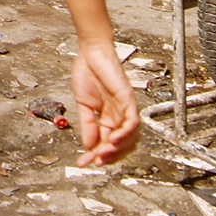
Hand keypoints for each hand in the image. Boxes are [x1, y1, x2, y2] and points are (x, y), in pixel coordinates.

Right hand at [71, 39, 140, 166]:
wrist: (91, 53)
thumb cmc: (88, 72)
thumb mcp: (83, 104)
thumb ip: (88, 125)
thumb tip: (88, 145)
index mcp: (108, 116)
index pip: (106, 142)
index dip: (96, 154)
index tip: (84, 163)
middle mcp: (119, 114)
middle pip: (121, 144)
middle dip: (108, 156)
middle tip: (94, 161)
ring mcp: (126, 108)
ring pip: (131, 136)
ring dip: (117, 148)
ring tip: (103, 153)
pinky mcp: (128, 99)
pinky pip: (132, 121)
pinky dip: (125, 133)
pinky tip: (113, 139)